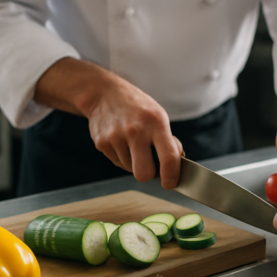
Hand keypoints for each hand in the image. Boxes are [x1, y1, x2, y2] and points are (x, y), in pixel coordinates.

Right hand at [34, 58, 182, 188]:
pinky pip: (117, 163)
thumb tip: (174, 166)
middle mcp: (136, 131)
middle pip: (144, 174)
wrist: (104, 94)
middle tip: (151, 165)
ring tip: (133, 143)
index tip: (171, 183)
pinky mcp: (102, 144)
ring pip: (130, 169)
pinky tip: (121, 141)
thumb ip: (167, 140)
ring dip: (134, 162)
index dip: (172, 176)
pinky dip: (122, 157)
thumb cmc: (138, 107)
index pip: (169, 158)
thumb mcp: (158, 116)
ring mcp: (116, 138)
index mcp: (156, 123)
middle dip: (149, 174)